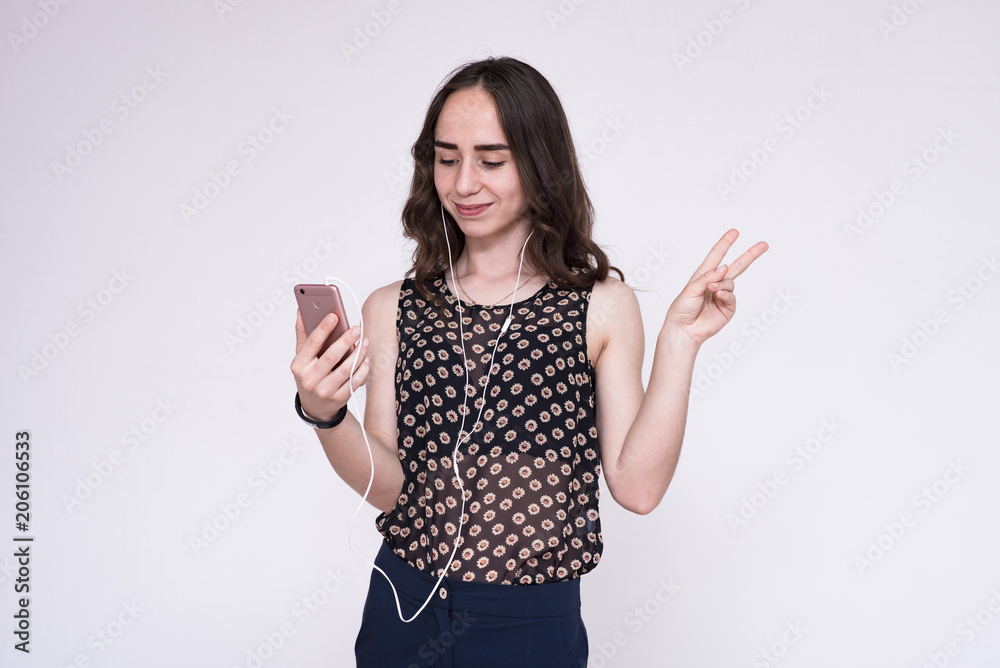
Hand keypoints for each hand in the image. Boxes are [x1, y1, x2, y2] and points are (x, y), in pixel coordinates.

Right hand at [290, 310, 370, 420]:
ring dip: (359, 354)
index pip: (312, 343)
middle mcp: (310, 379)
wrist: (315, 406)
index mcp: (299, 365)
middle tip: (357, 329)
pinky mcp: (339, 398)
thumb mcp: (302, 357)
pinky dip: (363, 369)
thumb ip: (302, 334)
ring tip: (365, 342)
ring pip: (346, 369)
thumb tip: (301, 311)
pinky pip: (354, 381)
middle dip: (346, 340)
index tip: (334, 315)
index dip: (323, 328)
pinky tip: (366, 359)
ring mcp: (324, 390)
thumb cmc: (309, 375)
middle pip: (331, 356)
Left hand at [663, 229, 767, 345]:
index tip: (735, 232)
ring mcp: (722, 295)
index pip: (716, 256)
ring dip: (722, 284)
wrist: (684, 330)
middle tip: (763, 245)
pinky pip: (731, 296)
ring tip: (711, 290)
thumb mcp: (691, 288)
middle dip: (750, 255)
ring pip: (731, 282)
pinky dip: (725, 294)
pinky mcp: (727, 308)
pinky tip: (717, 296)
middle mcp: (715, 284)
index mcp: (703, 275)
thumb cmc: (681, 309)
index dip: (725, 243)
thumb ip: (707, 277)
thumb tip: (724, 267)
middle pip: (736, 266)